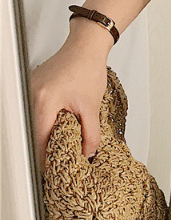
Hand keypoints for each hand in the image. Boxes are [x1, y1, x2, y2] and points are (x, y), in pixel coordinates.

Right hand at [30, 22, 110, 173]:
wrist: (86, 48)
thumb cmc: (87, 69)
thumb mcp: (92, 107)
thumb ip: (90, 134)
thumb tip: (87, 153)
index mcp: (44, 101)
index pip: (39, 139)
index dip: (46, 158)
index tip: (53, 171)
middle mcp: (31, 96)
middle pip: (33, 133)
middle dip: (46, 149)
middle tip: (60, 162)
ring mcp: (29, 92)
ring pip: (34, 124)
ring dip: (47, 137)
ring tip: (62, 147)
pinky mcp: (33, 90)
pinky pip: (36, 113)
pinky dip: (46, 124)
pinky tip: (59, 129)